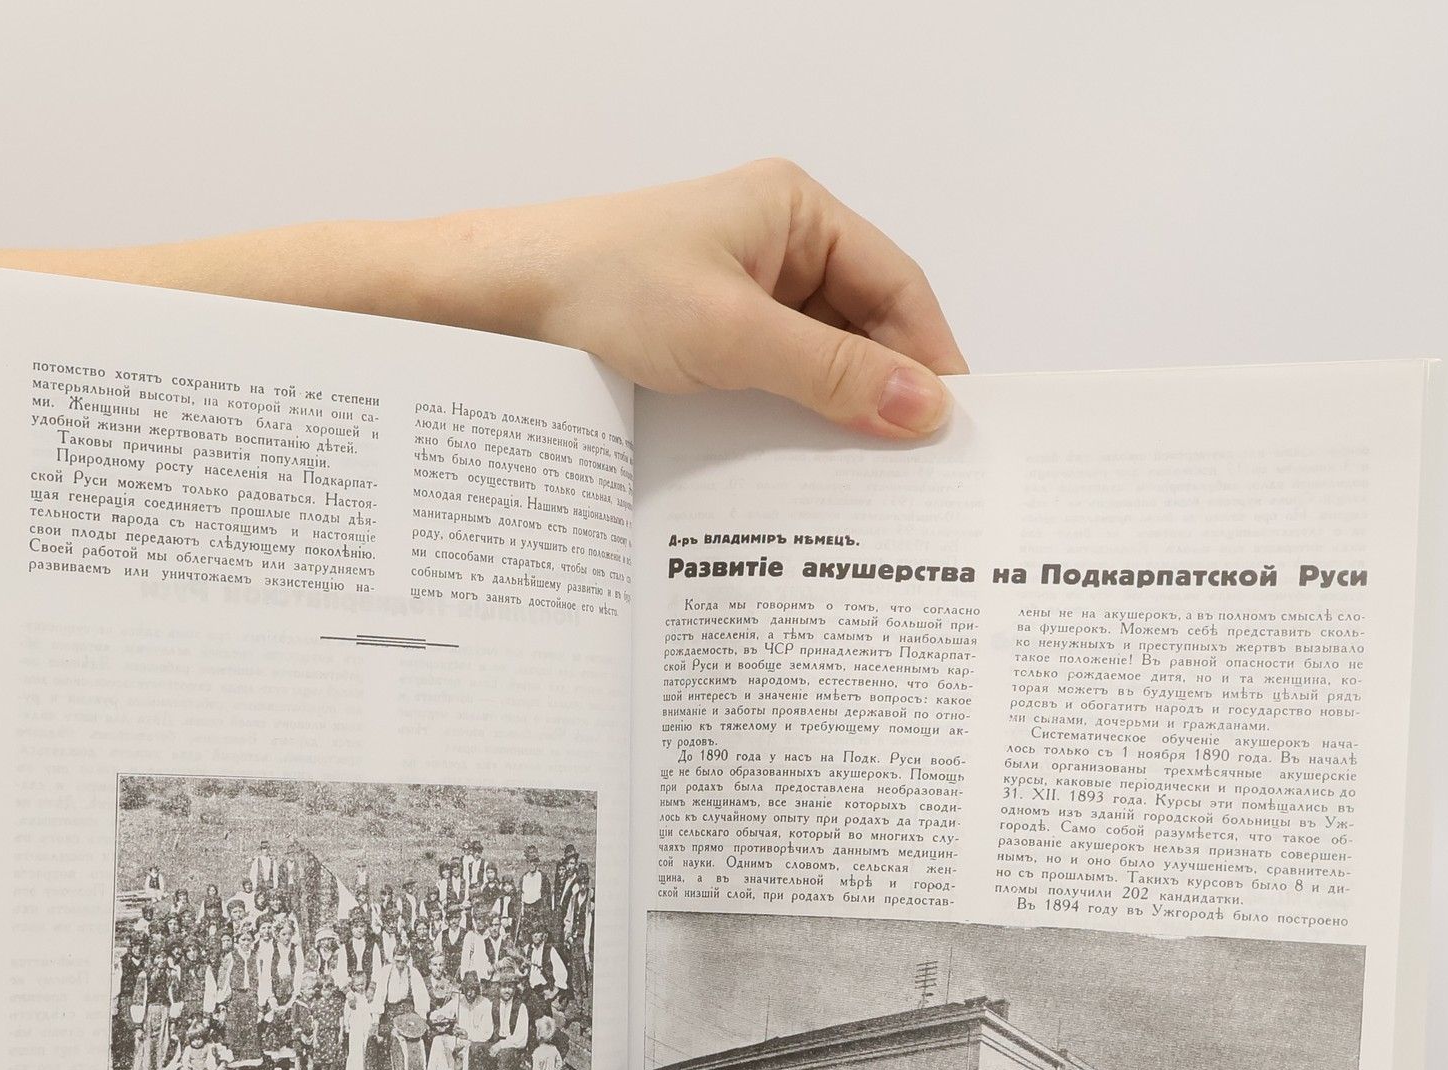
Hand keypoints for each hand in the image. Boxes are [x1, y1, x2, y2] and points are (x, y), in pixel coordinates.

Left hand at [443, 158, 968, 437]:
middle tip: (919, 468)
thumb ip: (832, 374)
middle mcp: (773, 246)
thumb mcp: (732, 335)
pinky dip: (792, 423)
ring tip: (869, 479)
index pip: (896, 286)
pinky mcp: (704, 341)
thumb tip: (924, 408)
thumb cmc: (598, 287)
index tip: (956, 426)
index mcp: (793, 212)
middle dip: (888, 392)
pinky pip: (772, 384)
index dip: (932, 356)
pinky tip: (802, 469)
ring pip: (818, 362)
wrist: (491, 308)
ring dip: (839, 415)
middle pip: (864, 328)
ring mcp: (737, 294)